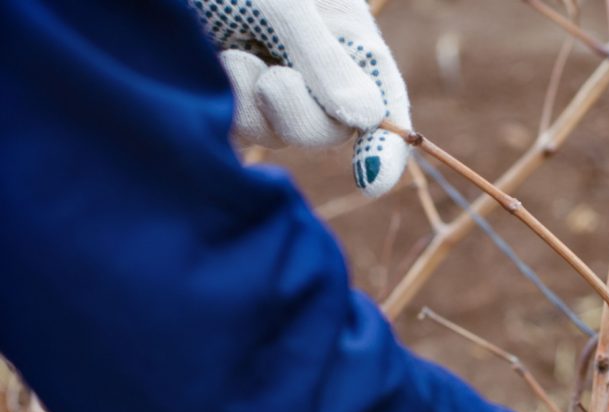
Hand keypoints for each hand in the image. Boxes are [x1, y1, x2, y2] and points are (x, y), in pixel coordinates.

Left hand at [189, 0, 410, 196]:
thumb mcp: (287, 5)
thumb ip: (324, 60)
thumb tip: (369, 120)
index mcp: (345, 38)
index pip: (382, 100)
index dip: (384, 146)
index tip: (371, 182)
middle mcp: (310, 69)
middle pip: (326, 130)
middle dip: (301, 116)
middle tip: (274, 81)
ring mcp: (262, 87)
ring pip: (274, 134)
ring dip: (251, 101)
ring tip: (228, 53)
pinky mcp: (218, 100)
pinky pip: (231, 130)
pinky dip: (220, 105)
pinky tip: (208, 64)